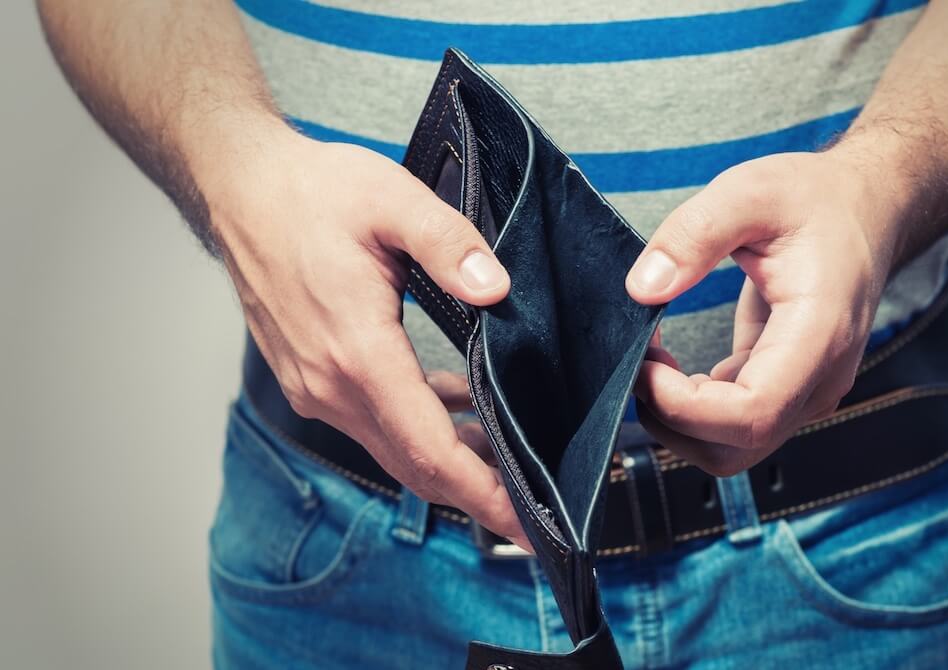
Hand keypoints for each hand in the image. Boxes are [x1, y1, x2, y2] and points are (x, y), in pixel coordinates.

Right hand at [199, 125, 530, 549]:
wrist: (239, 188)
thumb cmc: (309, 193)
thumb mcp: (393, 200)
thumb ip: (450, 244)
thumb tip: (496, 288)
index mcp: (356, 350)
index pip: (428, 447)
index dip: (480, 491)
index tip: (521, 522)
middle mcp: (330, 383)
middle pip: (413, 464)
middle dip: (474, 494)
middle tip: (528, 514)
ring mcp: (315, 385)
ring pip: (392, 447)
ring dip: (447, 461)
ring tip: (504, 462)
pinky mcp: (311, 377)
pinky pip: (373, 422)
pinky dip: (418, 428)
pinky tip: (456, 408)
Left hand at [625, 150, 904, 476]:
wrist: (864, 209)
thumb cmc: (814, 200)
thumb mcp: (748, 192)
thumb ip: (693, 234)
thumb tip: (642, 289)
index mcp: (819, 334)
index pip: (751, 414)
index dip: (684, 407)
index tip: (645, 363)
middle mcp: (819, 378)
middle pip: (736, 448)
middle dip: (671, 419)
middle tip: (641, 360)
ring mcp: (806, 392)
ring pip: (731, 449)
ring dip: (678, 420)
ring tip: (653, 360)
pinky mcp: (787, 390)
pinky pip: (732, 426)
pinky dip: (691, 408)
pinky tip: (670, 365)